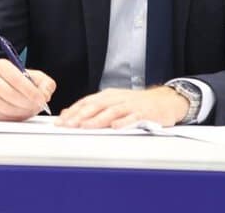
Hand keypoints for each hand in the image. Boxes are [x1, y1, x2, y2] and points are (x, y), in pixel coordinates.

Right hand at [0, 58, 54, 120]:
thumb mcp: (36, 78)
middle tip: (36, 106)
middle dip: (26, 102)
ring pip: (4, 106)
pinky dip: (13, 117)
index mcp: (1, 65)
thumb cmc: (21, 82)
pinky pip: (0, 116)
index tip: (41, 99)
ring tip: (29, 109)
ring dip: (21, 111)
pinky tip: (20, 112)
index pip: (15, 78)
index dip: (30, 90)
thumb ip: (45, 84)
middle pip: (8, 93)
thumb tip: (44, 94)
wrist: (4, 88)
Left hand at [57, 86, 188, 128]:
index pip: (86, 102)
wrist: (164, 100)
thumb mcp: (112, 102)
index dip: (73, 111)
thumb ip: (93, 108)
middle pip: (96, 106)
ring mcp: (130, 105)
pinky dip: (124, 122)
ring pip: (111, 111)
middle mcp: (117, 98)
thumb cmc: (136, 104)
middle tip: (68, 125)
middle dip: (80, 116)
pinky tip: (115, 127)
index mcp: (108, 96)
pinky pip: (133, 118)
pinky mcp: (144, 113)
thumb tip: (68, 115)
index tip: (60, 121)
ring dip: (97, 119)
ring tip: (86, 126)